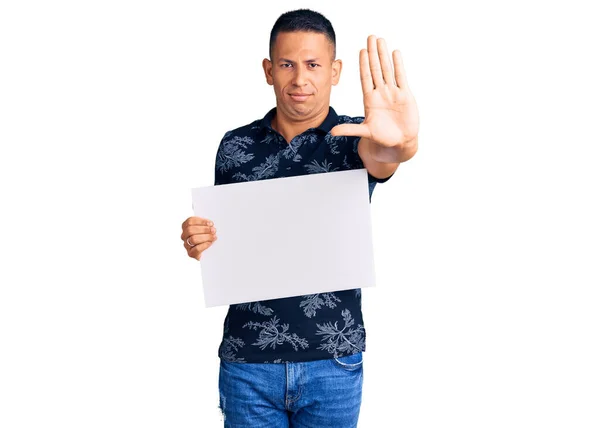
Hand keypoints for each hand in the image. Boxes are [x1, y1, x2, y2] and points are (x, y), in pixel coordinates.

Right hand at [181, 216, 217, 260]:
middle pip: (190, 230)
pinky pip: (197, 249)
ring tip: (213, 237)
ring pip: (193, 239)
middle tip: (213, 230)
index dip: (201, 221)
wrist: (207, 252)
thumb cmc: (206, 237)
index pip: (190, 221)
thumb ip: (207, 225)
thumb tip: (211, 226)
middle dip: (204, 229)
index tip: (210, 223)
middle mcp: (185, 236)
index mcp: (186, 227)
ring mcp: (187, 245)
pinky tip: (210, 243)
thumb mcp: (206, 229)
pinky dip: (205, 245)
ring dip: (206, 237)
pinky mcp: (191, 253)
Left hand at [330, 35, 418, 149]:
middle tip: (370, 37)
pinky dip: (398, 65)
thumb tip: (332, 132)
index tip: (361, 50)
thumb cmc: (383, 137)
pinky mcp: (405, 95)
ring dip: (384, 55)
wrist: (400, 142)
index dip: (363, 64)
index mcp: (370, 100)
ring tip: (381, 40)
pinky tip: (395, 53)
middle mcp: (381, 93)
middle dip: (373, 53)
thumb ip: (350, 130)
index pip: (366, 77)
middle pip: (376, 69)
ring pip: (387, 70)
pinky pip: (401, 77)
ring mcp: (393, 92)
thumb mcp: (366, 132)